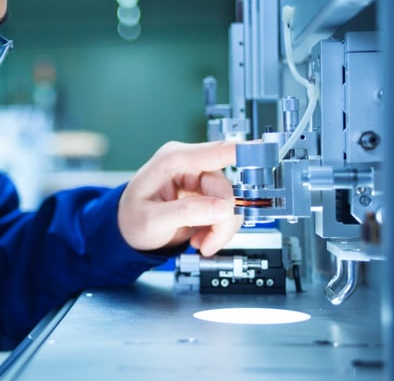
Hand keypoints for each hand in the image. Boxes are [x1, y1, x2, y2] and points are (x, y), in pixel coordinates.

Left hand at [118, 140, 242, 256]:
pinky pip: (227, 214)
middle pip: (226, 191)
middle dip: (221, 222)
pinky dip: (217, 232)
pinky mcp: (207, 197)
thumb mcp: (153, 220)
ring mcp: (200, 182)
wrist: (128, 230)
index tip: (265, 149)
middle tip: (207, 243)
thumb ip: (186, 213)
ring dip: (220, 230)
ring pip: (232, 205)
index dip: (244, 150)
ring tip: (200, 243)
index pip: (215, 151)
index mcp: (173, 160)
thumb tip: (222, 208)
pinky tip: (200, 239)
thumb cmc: (132, 218)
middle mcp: (191, 166)